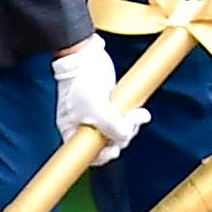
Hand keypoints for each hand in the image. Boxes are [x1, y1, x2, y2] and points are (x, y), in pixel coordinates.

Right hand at [50, 41, 140, 155]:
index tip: (114, 148)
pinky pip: (124, 119)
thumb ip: (112, 127)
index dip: (103, 155)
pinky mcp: (111, 106)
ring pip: (119, 132)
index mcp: (72, 131)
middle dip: (123, 135)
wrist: (86, 55)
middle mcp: (85, 127)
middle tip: (130, 121)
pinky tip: (139, 112)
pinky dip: (133, 117)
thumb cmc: (81, 81)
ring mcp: (99, 117)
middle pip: (108, 143)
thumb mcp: (96, 108)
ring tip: (138, 114)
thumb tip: (126, 136)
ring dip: (132, 125)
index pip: (88, 155)